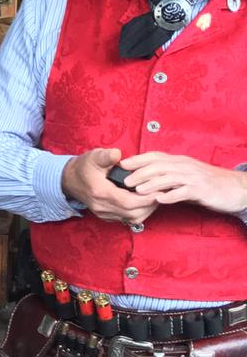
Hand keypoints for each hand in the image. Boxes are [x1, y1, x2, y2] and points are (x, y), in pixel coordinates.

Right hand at [60, 146, 158, 224]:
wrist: (70, 180)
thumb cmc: (85, 167)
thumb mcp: (94, 156)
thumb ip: (107, 156)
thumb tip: (118, 154)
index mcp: (100, 192)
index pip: (127, 201)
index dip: (145, 198)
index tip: (159, 190)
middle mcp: (102, 206)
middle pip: (132, 213)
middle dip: (150, 204)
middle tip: (162, 193)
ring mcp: (104, 213)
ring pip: (131, 218)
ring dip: (146, 210)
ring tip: (156, 197)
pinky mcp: (107, 216)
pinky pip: (127, 219)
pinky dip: (139, 212)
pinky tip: (145, 202)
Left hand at [121, 151, 246, 214]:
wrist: (236, 188)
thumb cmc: (209, 184)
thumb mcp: (187, 176)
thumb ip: (169, 178)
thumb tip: (147, 183)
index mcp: (180, 162)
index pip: (155, 156)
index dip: (138, 159)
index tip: (122, 164)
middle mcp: (186, 166)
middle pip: (159, 166)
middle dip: (140, 172)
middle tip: (125, 181)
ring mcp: (194, 178)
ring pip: (169, 177)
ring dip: (152, 184)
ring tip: (137, 190)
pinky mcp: (202, 190)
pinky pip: (184, 192)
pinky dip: (171, 195)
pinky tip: (160, 200)